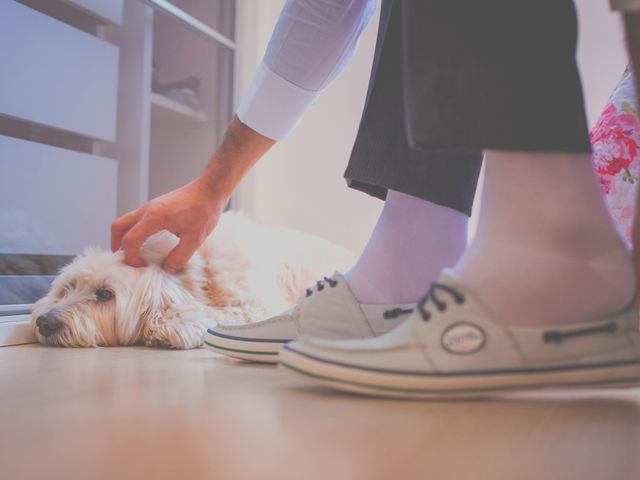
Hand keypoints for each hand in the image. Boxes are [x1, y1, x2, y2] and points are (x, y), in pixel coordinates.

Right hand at [111, 179, 226, 272]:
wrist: (210, 189)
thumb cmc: (204, 210)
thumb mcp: (195, 238)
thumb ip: (180, 256)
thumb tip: (168, 268)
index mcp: (154, 217)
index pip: (129, 240)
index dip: (131, 257)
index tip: (142, 266)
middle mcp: (148, 210)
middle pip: (118, 227)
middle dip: (117, 244)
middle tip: (127, 259)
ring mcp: (152, 206)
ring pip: (127, 221)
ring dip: (125, 237)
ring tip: (136, 253)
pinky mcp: (158, 206)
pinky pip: (138, 219)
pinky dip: (135, 231)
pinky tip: (148, 241)